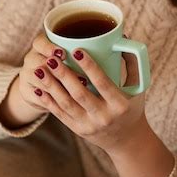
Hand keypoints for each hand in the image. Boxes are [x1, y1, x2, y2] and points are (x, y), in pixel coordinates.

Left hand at [30, 33, 145, 152]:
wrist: (126, 139)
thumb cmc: (131, 107)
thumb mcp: (138, 88)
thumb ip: (133, 63)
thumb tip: (123, 37)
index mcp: (120, 105)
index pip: (103, 83)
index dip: (89, 66)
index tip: (78, 50)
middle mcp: (104, 117)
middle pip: (80, 93)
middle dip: (64, 75)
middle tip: (52, 57)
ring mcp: (89, 125)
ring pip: (66, 104)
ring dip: (51, 86)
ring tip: (40, 70)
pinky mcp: (77, 129)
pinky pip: (59, 114)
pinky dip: (48, 101)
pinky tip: (38, 88)